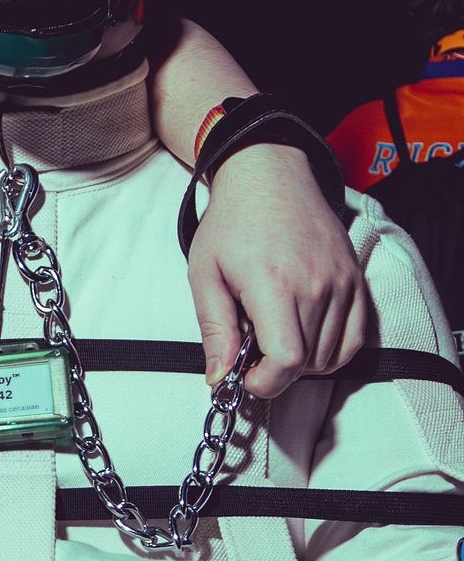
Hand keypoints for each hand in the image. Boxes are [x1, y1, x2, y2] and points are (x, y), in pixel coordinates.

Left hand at [188, 144, 367, 397]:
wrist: (269, 178)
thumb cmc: (232, 223)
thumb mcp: (205, 275)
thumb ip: (214, 329)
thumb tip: (220, 377)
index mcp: (274, 284)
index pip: (287, 360)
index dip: (265, 382)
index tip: (246, 376)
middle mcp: (316, 284)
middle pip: (307, 363)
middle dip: (276, 371)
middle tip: (251, 350)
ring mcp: (342, 282)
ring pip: (329, 356)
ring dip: (300, 362)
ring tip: (274, 334)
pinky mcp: (356, 280)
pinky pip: (354, 340)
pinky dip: (330, 352)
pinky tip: (304, 339)